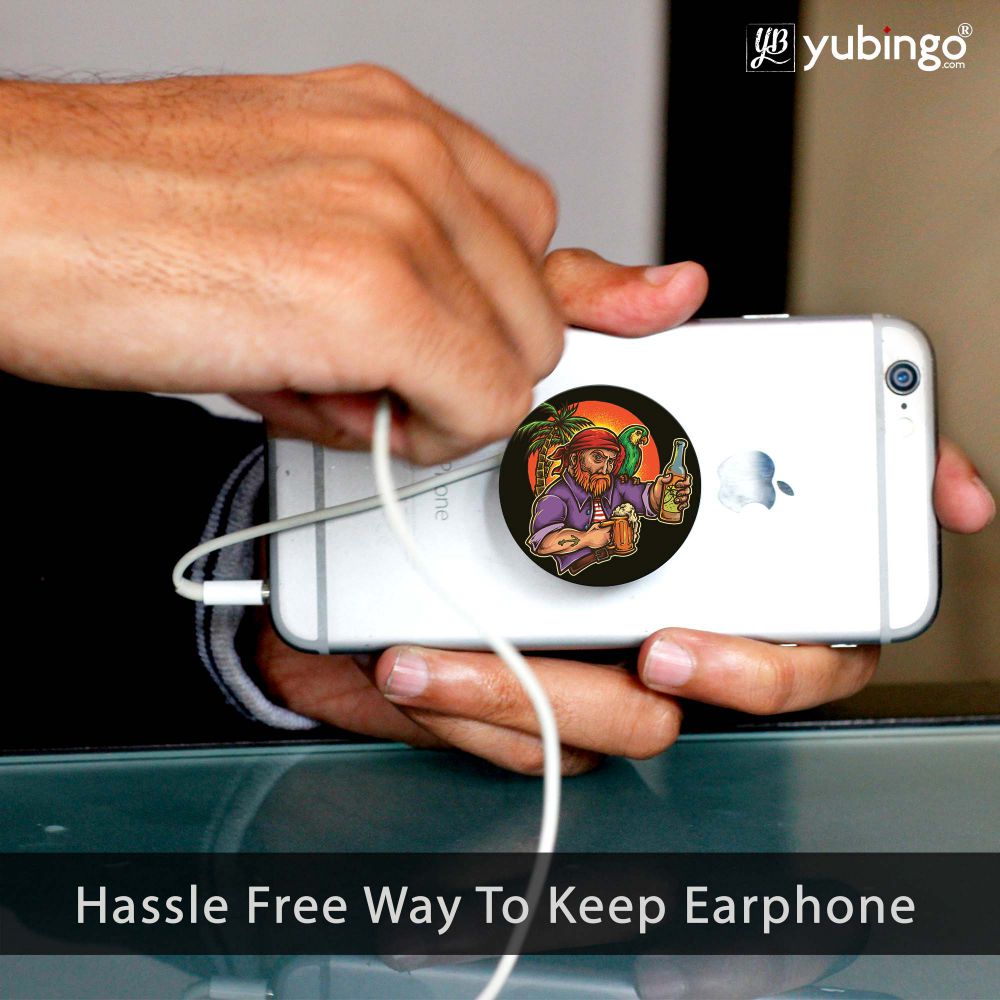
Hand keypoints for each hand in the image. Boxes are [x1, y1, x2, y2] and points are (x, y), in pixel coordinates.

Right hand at [0, 66, 568, 463]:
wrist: (0, 214)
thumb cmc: (126, 221)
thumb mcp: (302, 219)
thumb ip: (431, 260)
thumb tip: (550, 296)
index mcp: (397, 126)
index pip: (538, 229)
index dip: (534, 305)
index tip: (580, 327)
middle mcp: (410, 154)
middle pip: (534, 312)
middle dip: (457, 364)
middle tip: (353, 368)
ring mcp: (396, 216)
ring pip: (516, 365)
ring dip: (431, 399)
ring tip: (314, 374)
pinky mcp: (370, 294)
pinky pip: (478, 406)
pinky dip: (418, 434)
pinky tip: (319, 399)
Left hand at [257, 250, 993, 773]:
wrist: (337, 536)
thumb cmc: (450, 454)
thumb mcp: (511, 361)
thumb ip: (588, 316)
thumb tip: (678, 287)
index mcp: (687, 513)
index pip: (826, 526)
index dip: (900, 513)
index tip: (943, 501)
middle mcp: (670, 591)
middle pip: (784, 651)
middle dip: (750, 664)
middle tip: (673, 635)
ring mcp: (608, 654)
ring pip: (652, 714)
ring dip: (561, 690)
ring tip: (466, 646)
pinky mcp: (534, 700)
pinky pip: (544, 736)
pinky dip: (481, 708)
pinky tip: (419, 660)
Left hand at [652, 474, 690, 513]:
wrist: (655, 500)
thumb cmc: (659, 490)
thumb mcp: (659, 483)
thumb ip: (662, 478)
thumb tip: (669, 476)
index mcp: (679, 481)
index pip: (687, 479)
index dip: (686, 481)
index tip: (678, 484)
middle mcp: (682, 488)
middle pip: (688, 489)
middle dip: (684, 491)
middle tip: (677, 493)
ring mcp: (682, 496)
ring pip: (687, 497)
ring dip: (682, 499)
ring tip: (676, 500)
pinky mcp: (680, 503)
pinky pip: (685, 504)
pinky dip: (682, 505)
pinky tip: (678, 506)